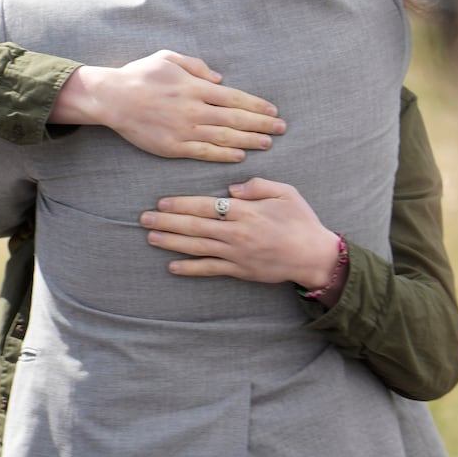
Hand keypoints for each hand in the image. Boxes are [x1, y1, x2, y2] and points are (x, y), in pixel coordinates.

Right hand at [51, 51, 284, 161]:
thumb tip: (220, 80)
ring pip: (224, 138)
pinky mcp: (174, 147)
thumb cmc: (141, 75)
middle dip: (262, 125)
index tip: (273, 111)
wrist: (113, 98)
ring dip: (249, 141)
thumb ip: (197, 67)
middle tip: (281, 129)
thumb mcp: (169, 58)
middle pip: (236, 119)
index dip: (257, 106)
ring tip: (267, 143)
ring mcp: (185, 131)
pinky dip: (224, 154)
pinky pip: (204, 153)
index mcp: (196, 87)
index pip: (235, 98)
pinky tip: (239, 155)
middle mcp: (195, 110)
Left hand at [140, 177, 341, 286]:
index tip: (162, 201)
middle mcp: (236, 233)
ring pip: (197, 247)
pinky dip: (190, 268)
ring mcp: (236, 254)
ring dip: (172, 242)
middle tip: (144, 218)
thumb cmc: (301, 221)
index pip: (206, 205)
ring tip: (151, 237)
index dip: (181, 203)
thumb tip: (231, 189)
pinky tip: (172, 266)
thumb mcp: (285, 193)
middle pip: (195, 226)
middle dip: (167, 221)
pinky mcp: (239, 271)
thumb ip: (257, 185)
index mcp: (246, 212)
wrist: (313, 256)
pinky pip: (210, 269)